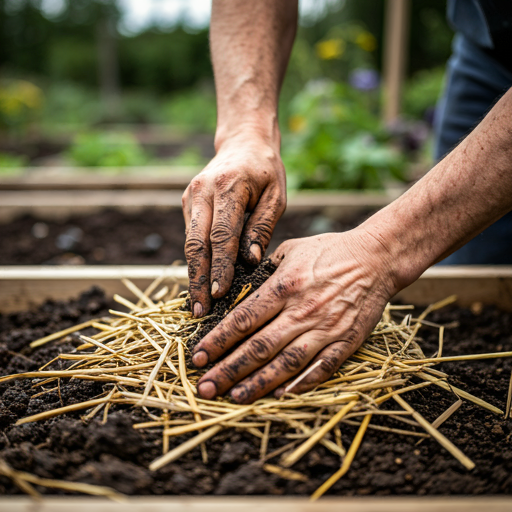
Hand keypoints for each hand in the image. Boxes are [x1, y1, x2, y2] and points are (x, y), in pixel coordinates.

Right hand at [182, 134, 285, 317]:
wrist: (243, 143)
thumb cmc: (265, 171)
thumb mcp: (275, 197)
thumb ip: (262, 229)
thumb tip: (250, 263)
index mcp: (228, 187)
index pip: (222, 235)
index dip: (219, 267)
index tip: (219, 295)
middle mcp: (202, 191)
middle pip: (196, 243)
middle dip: (198, 279)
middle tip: (200, 311)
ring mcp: (191, 197)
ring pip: (189, 243)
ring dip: (193, 275)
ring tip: (197, 305)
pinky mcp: (187, 203)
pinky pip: (190, 237)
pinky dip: (195, 262)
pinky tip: (199, 283)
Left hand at [191, 229, 399, 402]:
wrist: (376, 258)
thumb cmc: (330, 250)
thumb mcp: (291, 250)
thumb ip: (264, 271)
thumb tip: (239, 290)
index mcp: (285, 286)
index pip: (243, 319)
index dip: (218, 340)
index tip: (198, 356)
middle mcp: (302, 311)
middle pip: (259, 347)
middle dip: (228, 369)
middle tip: (205, 387)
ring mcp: (325, 329)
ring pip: (286, 364)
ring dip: (257, 384)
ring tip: (234, 397)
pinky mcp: (346, 342)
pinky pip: (321, 369)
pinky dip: (300, 385)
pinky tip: (278, 396)